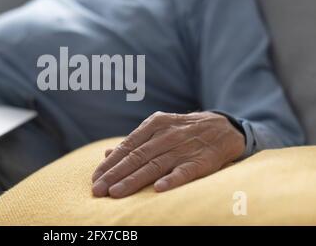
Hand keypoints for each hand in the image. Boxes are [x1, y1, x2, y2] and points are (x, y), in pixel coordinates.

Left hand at [92, 111, 245, 197]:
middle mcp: (166, 135)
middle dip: (114, 175)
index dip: (110, 163)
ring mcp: (183, 148)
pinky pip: (184, 172)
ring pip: (154, 165)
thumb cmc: (181, 130)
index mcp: (154, 125)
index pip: (127, 147)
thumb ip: (134, 141)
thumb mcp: (157, 128)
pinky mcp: (200, 161)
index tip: (95, 178)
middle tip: (98, 190)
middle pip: (136, 157)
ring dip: (133, 180)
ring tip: (116, 193)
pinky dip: (172, 179)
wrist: (221, 128)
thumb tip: (107, 153)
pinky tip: (158, 189)